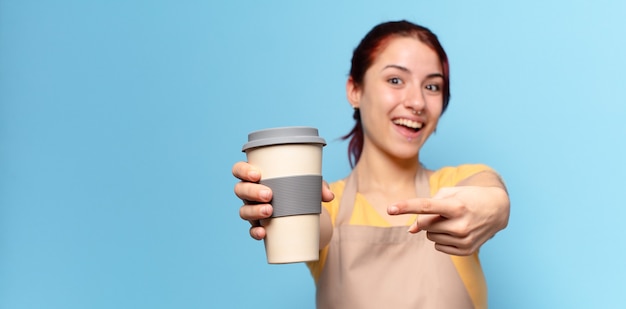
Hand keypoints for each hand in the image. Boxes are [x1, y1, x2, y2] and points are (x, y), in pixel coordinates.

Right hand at [232, 161, 333, 239]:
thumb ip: (318, 186)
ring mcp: (252, 210)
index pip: (239, 169)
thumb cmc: (298, 188)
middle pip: (240, 190)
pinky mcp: (258, 225)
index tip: (257, 174)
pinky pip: (252, 230)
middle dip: (252, 192)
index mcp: (255, 176)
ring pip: (244, 210)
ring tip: (269, 211)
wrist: (300, 210)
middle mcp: (249, 193)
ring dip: (253, 211)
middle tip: (269, 194)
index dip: (243, 171)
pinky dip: (255, 232)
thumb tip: (329, 196)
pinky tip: (263, 233)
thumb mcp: (308, 183)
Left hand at [387, 186, 509, 255]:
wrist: (497, 209)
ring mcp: (464, 240)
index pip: (425, 206)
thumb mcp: (449, 193)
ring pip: (429, 236)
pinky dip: (442, 238)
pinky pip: (438, 246)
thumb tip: (411, 230)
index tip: (389, 208)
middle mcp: (460, 225)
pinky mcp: (466, 250)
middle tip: (444, 212)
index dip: (406, 207)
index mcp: (456, 206)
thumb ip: (426, 208)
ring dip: (435, 228)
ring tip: (453, 220)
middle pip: (424, 224)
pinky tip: (456, 231)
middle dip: (428, 218)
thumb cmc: (468, 197)